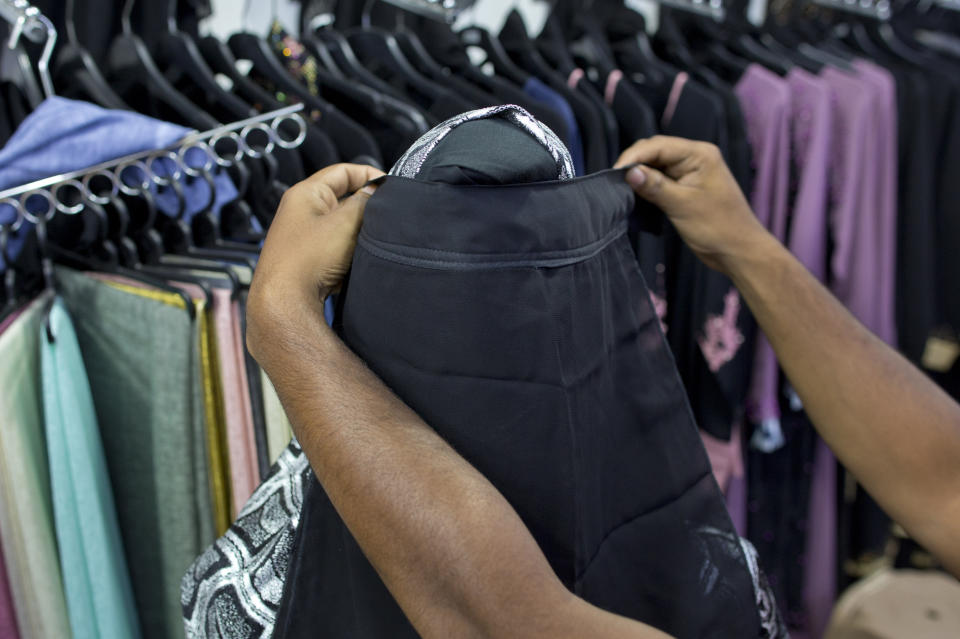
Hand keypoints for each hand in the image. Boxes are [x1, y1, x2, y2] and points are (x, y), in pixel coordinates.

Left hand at [247, 163, 383, 360]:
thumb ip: (365, 201)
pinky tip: (357, 262)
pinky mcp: (308, 260)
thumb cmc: (307, 260)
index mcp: (305, 194)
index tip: (390, 186)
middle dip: (365, 207)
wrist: (286, 303)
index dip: (369, 175)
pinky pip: (337, 249)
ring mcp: (303, 237)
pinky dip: (350, 253)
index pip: (342, 171)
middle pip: (343, 199)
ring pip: (342, 226)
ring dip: (358, 233)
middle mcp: (301, 212)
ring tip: (372, 241)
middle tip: (385, 216)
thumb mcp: (345, 223)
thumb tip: (377, 190)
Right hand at [615, 136, 770, 273]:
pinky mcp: (686, 186)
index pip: (659, 146)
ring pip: (657, 165)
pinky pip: (661, 179)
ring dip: (640, 175)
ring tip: (621, 188)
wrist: (739, 251)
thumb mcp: (682, 206)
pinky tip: (636, 193)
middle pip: (656, 151)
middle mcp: (695, 157)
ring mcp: (691, 172)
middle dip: (635, 164)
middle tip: (615, 183)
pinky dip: (648, 185)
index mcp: (700, 155)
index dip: (634, 157)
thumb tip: (629, 172)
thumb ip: (655, 186)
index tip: (614, 174)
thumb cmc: (717, 227)